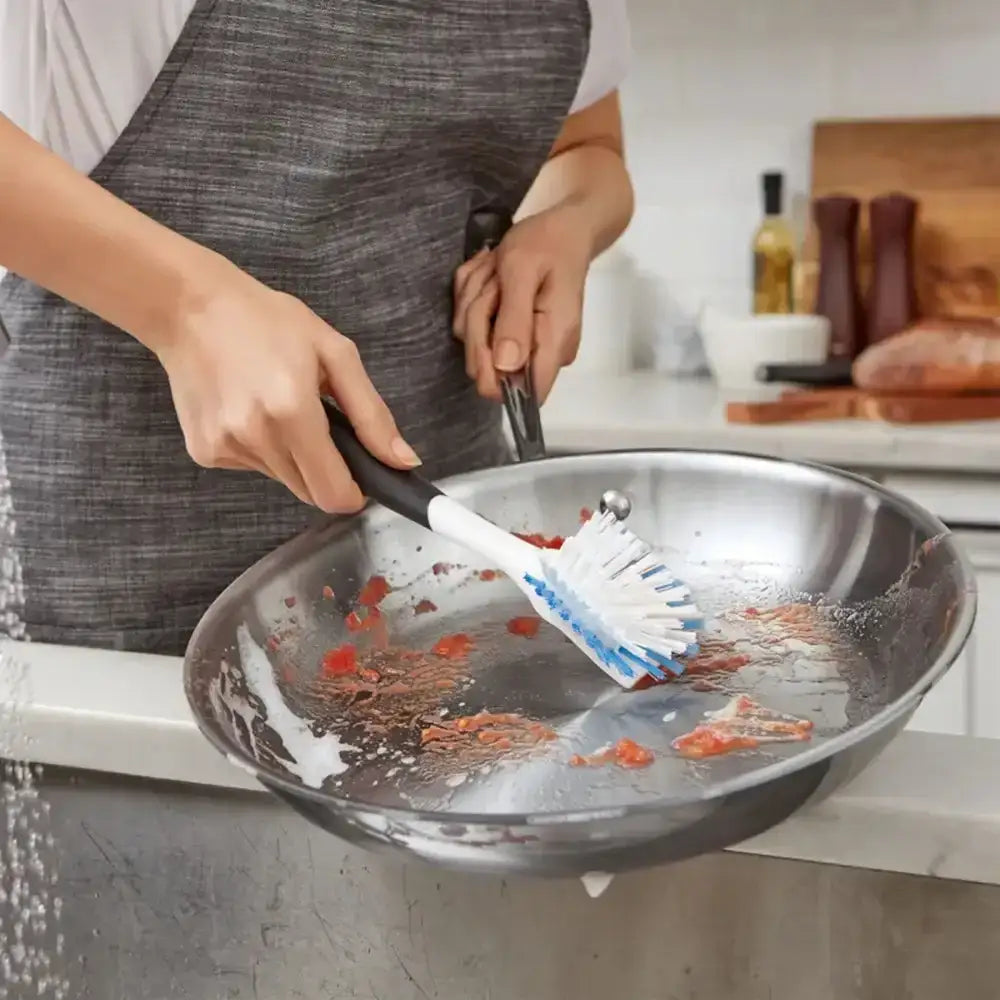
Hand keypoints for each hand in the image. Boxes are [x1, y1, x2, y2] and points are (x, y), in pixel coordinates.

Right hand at [156, 263, 419, 512]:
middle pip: (311, 492)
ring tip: (279, 406)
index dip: (355, 492)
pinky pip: (253, 467)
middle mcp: (255, 437)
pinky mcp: (204, 452)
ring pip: (283, 480)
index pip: (334, 494)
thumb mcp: (335, 353)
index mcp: (292, 412)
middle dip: (326, 469)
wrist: (189, 306)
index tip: (361, 473)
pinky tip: (250, 409)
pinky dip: (263, 449)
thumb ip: (372, 414)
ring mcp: (225, 447)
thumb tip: (404, 461)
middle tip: (319, 424)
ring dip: (294, 457)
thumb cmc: (267, 321)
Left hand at [452, 206, 590, 402]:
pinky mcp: (515, 335)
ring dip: (474, 303)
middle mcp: (545, 352)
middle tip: (494, 283)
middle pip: (490, 368)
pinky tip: (492, 277)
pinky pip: (476, 328)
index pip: (527, 394)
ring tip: (496, 272)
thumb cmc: (547, 243)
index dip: (494, 376)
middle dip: (478, 322)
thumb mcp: (522, 271)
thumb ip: (514, 320)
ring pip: (476, 342)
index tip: (484, 336)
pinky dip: (475, 299)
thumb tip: (505, 367)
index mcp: (554, 341)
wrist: (563, 228)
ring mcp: (528, 345)